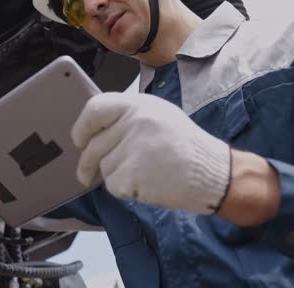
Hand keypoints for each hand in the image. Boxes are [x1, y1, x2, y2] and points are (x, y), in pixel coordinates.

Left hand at [72, 92, 230, 214]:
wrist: (215, 173)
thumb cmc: (188, 148)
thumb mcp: (159, 117)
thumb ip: (128, 118)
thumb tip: (93, 131)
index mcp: (139, 104)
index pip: (94, 109)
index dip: (81, 127)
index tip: (78, 140)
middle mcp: (135, 120)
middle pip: (93, 145)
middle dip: (87, 164)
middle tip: (85, 175)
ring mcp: (134, 145)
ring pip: (104, 167)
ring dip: (116, 176)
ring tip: (144, 173)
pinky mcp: (135, 171)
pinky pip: (114, 185)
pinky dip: (125, 190)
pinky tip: (147, 184)